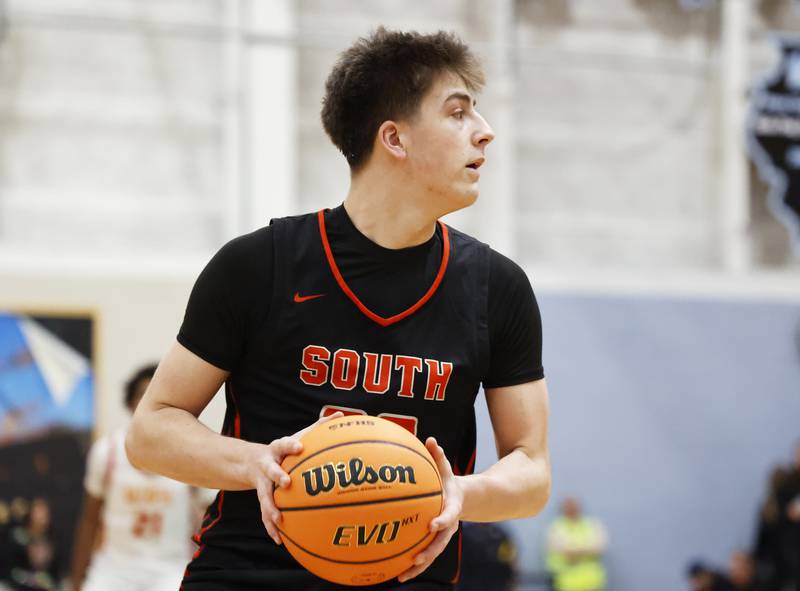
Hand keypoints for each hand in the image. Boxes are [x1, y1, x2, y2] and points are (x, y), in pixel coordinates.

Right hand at [251, 412, 342, 543]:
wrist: (252, 462)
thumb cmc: (284, 449)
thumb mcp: (298, 436)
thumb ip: (318, 427)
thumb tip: (340, 414)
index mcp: (277, 449)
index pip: (283, 444)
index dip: (290, 446)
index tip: (299, 447)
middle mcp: (267, 466)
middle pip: (270, 471)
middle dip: (277, 476)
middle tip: (286, 483)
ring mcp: (262, 484)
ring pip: (264, 497)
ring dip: (271, 508)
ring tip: (280, 521)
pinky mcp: (261, 498)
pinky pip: (265, 514)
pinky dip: (271, 527)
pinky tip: (280, 540)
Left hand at [397, 437, 462, 582]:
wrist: (462, 498)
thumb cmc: (447, 481)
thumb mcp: (446, 468)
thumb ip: (439, 456)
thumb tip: (431, 439)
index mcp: (452, 508)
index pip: (449, 515)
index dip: (442, 520)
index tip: (433, 525)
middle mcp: (448, 526)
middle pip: (440, 543)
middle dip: (429, 552)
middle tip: (416, 559)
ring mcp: (441, 536)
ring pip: (431, 555)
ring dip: (417, 567)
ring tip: (401, 576)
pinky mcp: (433, 542)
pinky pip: (422, 555)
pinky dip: (411, 566)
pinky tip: (394, 573)